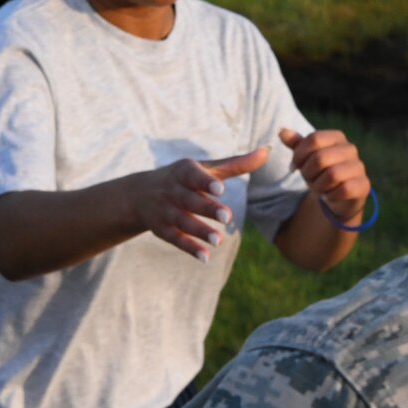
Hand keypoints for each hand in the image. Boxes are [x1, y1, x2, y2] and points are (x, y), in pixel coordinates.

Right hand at [131, 147, 269, 260]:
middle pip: (189, 200)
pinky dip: (189, 248)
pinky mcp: (161, 229)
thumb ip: (237, 163)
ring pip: (182, 221)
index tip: (220, 188)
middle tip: (227, 216)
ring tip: (219, 241)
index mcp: (183, 172)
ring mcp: (165, 211)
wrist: (140, 195)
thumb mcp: (206, 168)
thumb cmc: (184, 178)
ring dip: (200, 231)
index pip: (193, 176)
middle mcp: (171, 191)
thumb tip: (267, 151)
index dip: (205, 182)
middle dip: (206, 208)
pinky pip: (175, 239)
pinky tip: (205, 257)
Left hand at [279, 127, 369, 225]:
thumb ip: (296, 144)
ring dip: (319, 185)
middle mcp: (350, 149)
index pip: (314, 139)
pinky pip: (344, 189)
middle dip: (308, 172)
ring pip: (333, 174)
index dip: (299, 155)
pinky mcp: (364, 185)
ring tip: (319, 188)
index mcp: (337, 137)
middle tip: (308, 179)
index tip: (295, 166)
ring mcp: (359, 167)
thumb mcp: (306, 158)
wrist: (338, 196)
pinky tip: (330, 196)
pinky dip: (331, 195)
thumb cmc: (320, 172)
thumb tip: (281, 131)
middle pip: (321, 157)